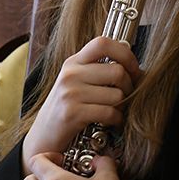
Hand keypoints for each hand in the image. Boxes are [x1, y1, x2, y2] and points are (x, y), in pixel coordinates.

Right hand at [22, 37, 140, 163]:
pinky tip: (112, 122)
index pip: (103, 42)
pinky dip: (117, 120)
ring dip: (123, 106)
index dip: (125, 53)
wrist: (43, 137)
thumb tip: (135, 67)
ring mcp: (70, 93)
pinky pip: (109, 112)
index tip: (133, 68)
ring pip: (117, 94)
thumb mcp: (77, 82)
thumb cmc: (66, 109)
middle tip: (127, 96)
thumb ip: (99, 70)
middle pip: (117, 71)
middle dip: (130, 86)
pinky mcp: (72, 113)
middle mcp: (71, 74)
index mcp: (74, 62)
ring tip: (116, 111)